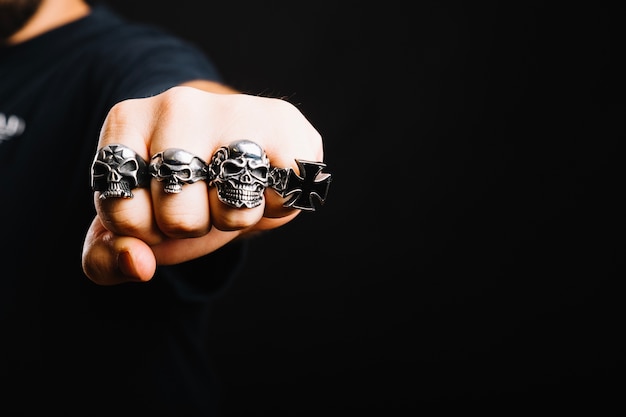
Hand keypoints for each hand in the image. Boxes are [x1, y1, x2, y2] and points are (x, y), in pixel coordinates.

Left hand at [82, 86, 323, 284]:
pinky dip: (275, 208)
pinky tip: (267, 183)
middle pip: (179, 215)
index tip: (156, 206)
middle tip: (200, 200)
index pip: (122, 211)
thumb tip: (137, 264)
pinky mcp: (283, 122)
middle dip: (191, 226)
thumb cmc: (182, 191)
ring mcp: (233, 108)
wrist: (237, 151)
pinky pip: (279, 199)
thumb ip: (107, 258)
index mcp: (127, 122)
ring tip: (234, 191)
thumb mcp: (135, 226)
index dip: (144, 230)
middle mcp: (177, 104)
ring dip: (235, 219)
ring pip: (232, 208)